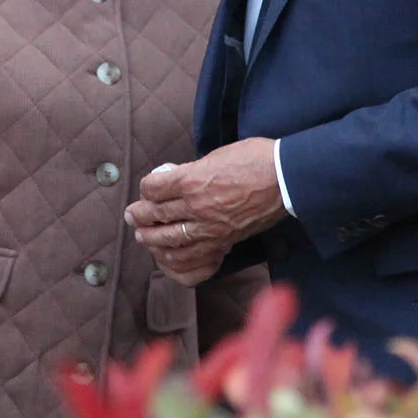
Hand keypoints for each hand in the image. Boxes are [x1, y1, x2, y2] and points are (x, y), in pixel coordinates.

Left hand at [126, 139, 284, 286]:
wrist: (285, 178)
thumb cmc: (254, 159)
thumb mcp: (216, 156)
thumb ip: (192, 171)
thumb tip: (174, 180)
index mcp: (191, 179)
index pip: (153, 188)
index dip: (145, 189)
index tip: (145, 191)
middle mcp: (196, 206)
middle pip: (155, 216)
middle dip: (139, 217)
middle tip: (132, 217)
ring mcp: (210, 228)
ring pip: (169, 241)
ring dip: (151, 240)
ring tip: (144, 237)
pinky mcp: (224, 242)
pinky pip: (192, 259)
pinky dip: (175, 261)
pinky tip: (167, 257)